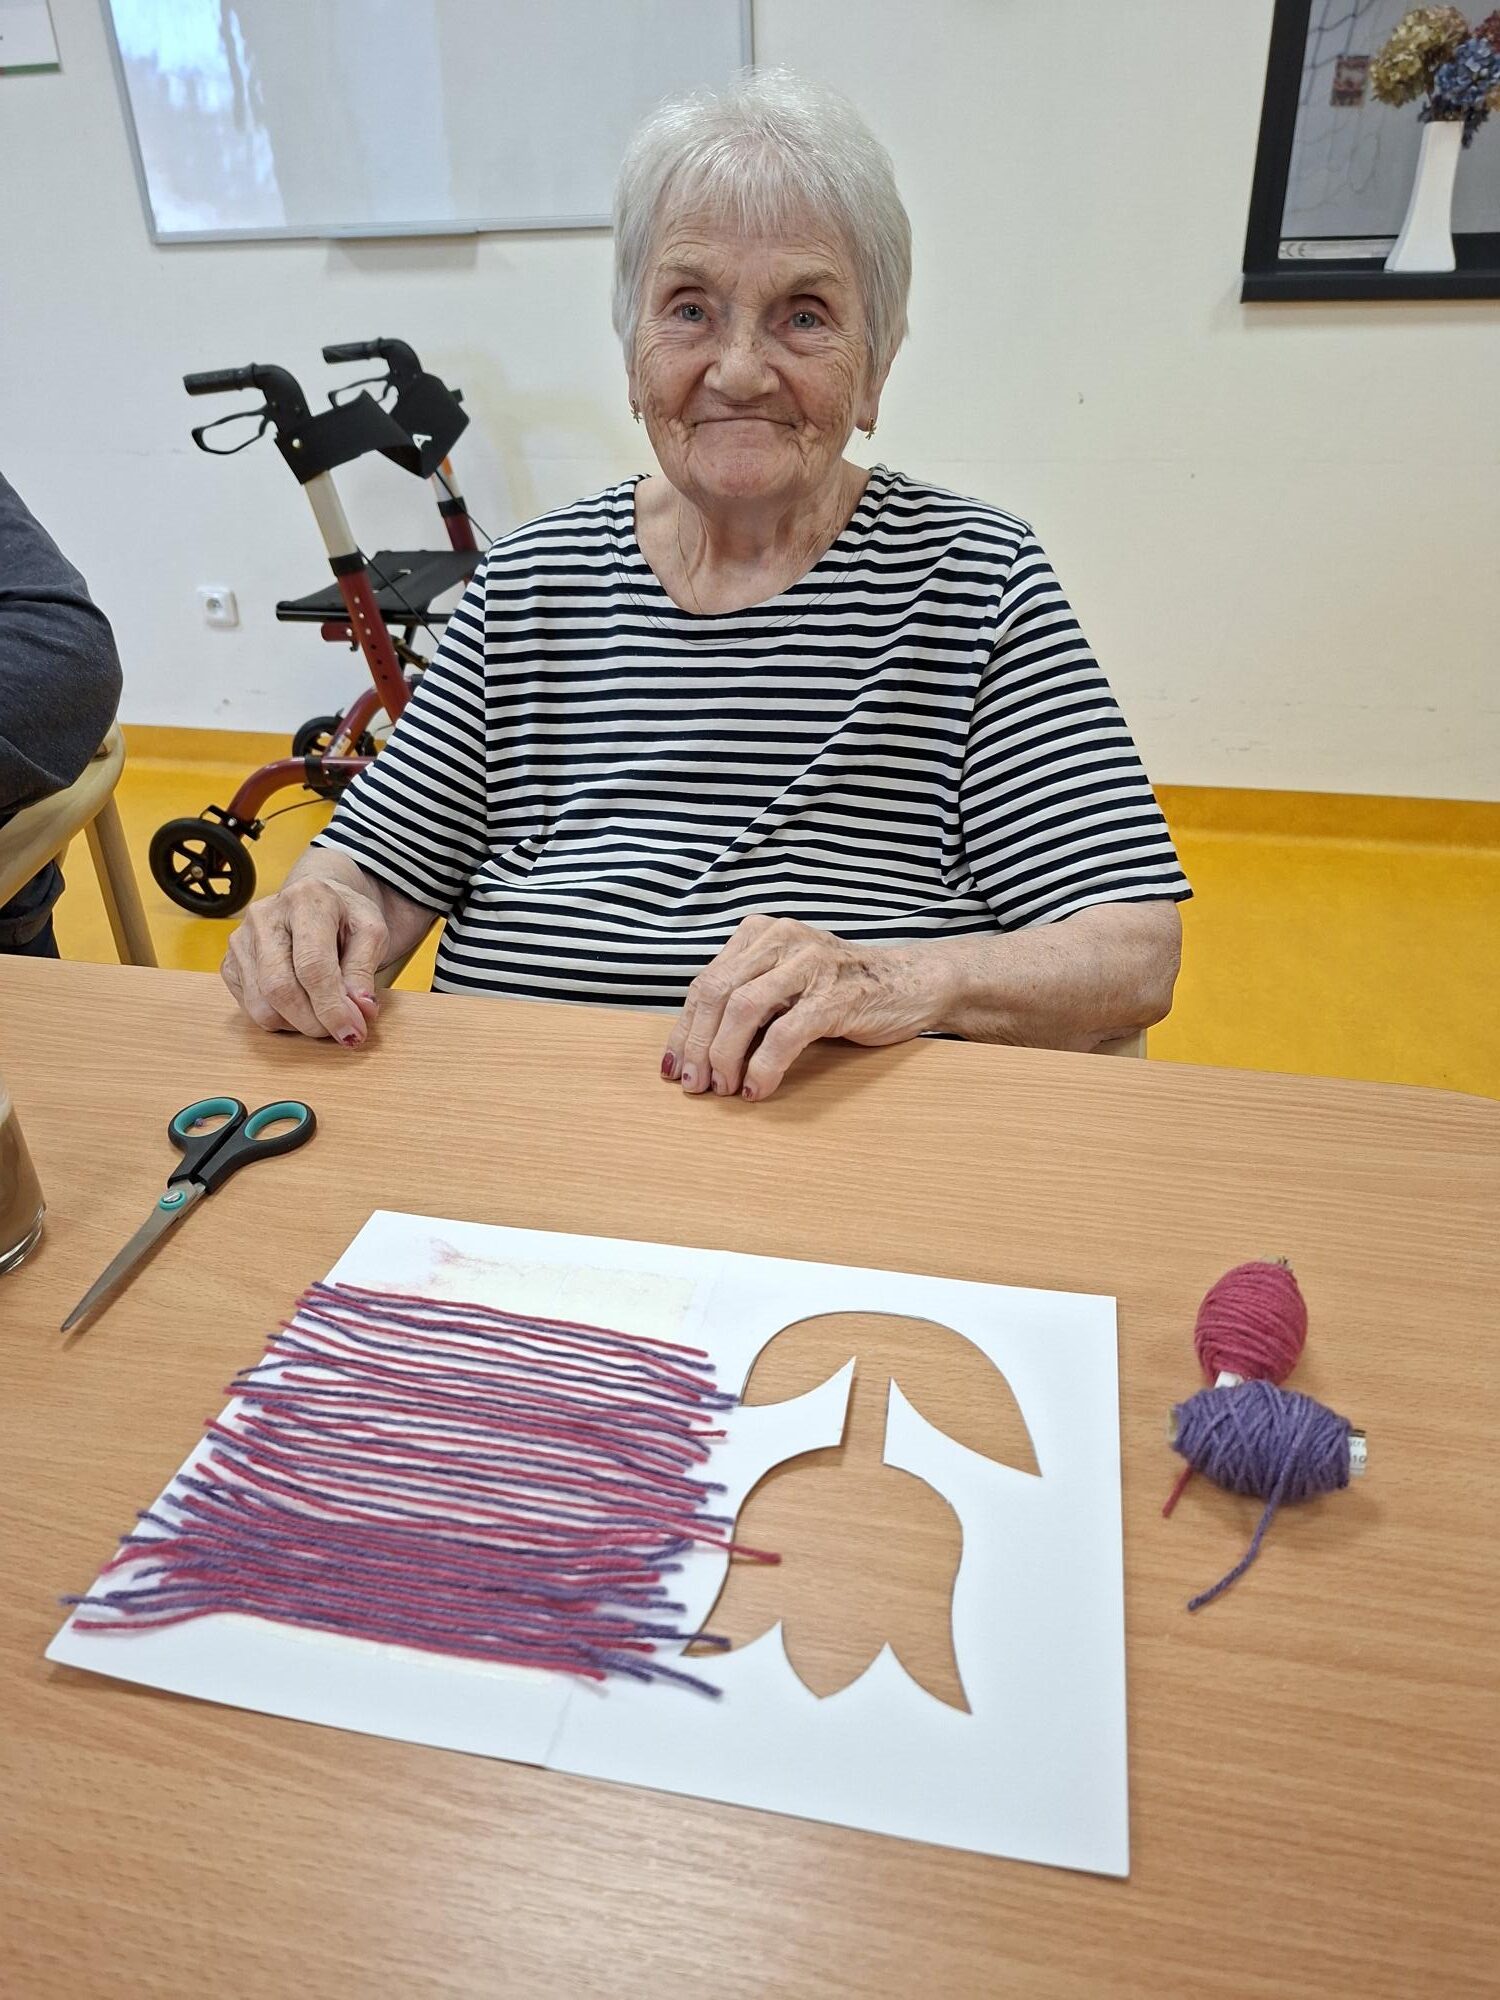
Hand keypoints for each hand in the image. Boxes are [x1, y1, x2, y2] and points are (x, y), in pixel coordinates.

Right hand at [222, 878, 387, 1042]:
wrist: (315, 903)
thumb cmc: (345, 919)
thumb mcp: (371, 934)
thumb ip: (364, 971)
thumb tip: (361, 1009)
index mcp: (306, 900)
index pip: (312, 965)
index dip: (332, 1007)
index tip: (352, 1033)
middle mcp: (265, 916)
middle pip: (280, 988)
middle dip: (313, 1022)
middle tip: (340, 1032)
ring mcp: (241, 940)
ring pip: (261, 1005)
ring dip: (297, 1025)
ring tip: (322, 1017)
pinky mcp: (229, 963)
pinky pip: (249, 1008)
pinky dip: (279, 1020)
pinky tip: (300, 1007)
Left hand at [662, 916, 944, 1101]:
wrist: (912, 983)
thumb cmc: (841, 989)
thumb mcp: (786, 982)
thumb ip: (747, 998)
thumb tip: (695, 1050)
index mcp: (761, 934)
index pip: (706, 982)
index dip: (683, 1029)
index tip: (671, 1068)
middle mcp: (781, 940)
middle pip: (717, 993)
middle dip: (697, 1046)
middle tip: (693, 1085)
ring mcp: (809, 965)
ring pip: (743, 1009)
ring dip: (724, 1056)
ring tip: (723, 1089)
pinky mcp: (835, 996)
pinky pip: (784, 1034)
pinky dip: (764, 1067)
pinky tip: (758, 1089)